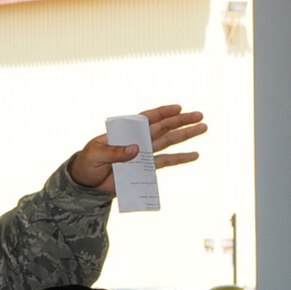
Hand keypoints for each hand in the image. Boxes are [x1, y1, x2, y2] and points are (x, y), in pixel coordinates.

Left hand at [66, 105, 206, 192]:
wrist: (86, 182)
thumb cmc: (88, 162)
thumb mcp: (95, 154)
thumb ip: (115, 152)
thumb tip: (136, 149)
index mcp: (125, 131)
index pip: (147, 119)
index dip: (163, 112)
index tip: (178, 107)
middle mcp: (138, 139)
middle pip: (163, 128)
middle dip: (182, 121)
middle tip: (200, 115)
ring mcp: (144, 153)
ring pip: (169, 142)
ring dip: (186, 135)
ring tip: (203, 128)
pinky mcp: (145, 168)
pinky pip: (166, 162)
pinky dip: (180, 159)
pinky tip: (195, 155)